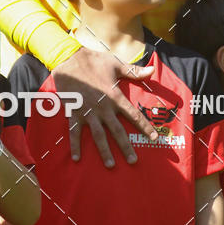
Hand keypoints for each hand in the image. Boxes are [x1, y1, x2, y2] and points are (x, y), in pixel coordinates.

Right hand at [52, 47, 157, 167]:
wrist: (69, 59)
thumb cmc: (94, 61)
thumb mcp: (116, 64)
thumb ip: (134, 71)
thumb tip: (152, 69)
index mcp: (115, 97)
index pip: (133, 115)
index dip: (145, 127)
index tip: (154, 138)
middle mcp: (103, 108)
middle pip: (117, 131)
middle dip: (126, 147)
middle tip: (133, 161)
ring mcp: (88, 112)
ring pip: (98, 136)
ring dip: (105, 151)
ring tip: (111, 165)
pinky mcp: (74, 113)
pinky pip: (75, 132)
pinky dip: (75, 145)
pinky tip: (77, 159)